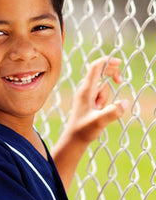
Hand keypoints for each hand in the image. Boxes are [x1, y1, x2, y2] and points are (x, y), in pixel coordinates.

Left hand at [53, 56, 128, 189]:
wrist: (74, 139)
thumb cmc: (83, 130)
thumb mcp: (99, 122)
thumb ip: (112, 112)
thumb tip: (125, 102)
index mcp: (85, 90)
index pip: (95, 68)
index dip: (107, 61)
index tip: (119, 62)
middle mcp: (84, 90)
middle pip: (100, 71)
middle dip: (112, 73)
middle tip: (120, 81)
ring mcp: (86, 95)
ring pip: (102, 85)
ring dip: (106, 94)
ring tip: (99, 108)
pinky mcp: (88, 101)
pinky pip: (100, 94)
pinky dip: (104, 99)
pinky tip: (99, 110)